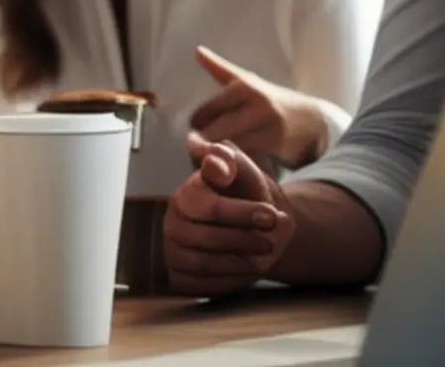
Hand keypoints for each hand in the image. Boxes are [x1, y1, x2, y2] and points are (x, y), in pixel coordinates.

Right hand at [163, 134, 294, 296]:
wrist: (254, 226)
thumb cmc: (246, 196)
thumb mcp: (244, 171)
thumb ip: (229, 161)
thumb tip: (212, 158)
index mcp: (186, 194)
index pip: (207, 206)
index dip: (240, 213)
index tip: (270, 215)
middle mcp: (173, 222)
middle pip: (203, 238)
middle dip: (242, 241)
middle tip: (271, 241)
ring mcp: (173, 250)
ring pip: (201, 264)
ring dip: (238, 263)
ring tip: (262, 257)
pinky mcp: (179, 276)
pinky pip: (199, 286)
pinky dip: (227, 281)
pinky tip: (245, 270)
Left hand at [191, 46, 328, 167]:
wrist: (312, 120)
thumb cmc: (270, 100)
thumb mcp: (246, 81)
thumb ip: (219, 69)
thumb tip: (197, 51)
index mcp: (243, 87)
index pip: (203, 114)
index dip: (196, 128)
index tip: (199, 133)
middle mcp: (257, 102)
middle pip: (214, 132)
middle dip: (204, 145)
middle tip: (203, 151)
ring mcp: (270, 124)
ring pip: (230, 147)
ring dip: (221, 156)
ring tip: (218, 158)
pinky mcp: (280, 144)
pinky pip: (249, 159)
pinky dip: (240, 163)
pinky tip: (239, 163)